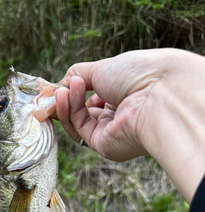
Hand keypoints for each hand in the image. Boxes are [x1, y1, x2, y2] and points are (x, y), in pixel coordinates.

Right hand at [54, 49, 204, 201]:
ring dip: (67, 104)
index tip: (60, 85)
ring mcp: (111, 131)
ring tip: (62, 90)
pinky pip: (80, 128)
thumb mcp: (103, 67)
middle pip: (82, 112)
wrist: (158, 94)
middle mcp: (118, 115)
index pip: (92, 96)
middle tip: (53, 91)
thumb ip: (78, 74)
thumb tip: (61, 84)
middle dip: (66, 100)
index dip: (74, 91)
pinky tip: (69, 94)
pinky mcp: (104, 145)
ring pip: (77, 121)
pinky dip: (71, 111)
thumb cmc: (139, 74)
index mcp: (123, 95)